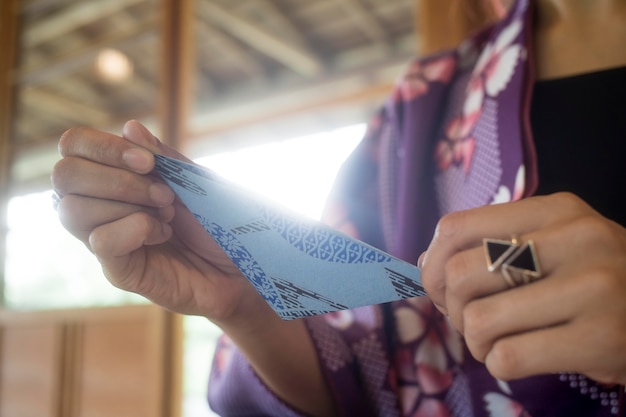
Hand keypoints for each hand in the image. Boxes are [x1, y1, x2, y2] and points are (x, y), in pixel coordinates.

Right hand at [51, 120, 272, 326]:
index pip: (74, 145)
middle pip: (64, 175)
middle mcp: (99, 206)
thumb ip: (163, 156)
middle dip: (117, 177)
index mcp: (112, 177)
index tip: (147, 162)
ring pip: (73, 209)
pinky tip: (163, 233)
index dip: (103, 146)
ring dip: (129, 203)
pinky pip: (101, 242)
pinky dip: (137, 228)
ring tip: (167, 213)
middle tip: (164, 192)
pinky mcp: (118, 270)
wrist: (241, 264)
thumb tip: (130, 127)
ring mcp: (105, 240)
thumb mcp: (194, 179)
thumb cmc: (216, 220)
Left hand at [420, 192, 625, 384]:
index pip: (455, 227)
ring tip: (496, 342)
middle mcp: (577, 239)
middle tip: (471, 320)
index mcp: (557, 209)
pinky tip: (518, 358)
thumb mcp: (555, 243)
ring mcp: (593, 288)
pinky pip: (507, 357)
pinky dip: (498, 364)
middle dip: (452, 308)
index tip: (442, 286)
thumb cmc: (600, 278)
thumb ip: (494, 244)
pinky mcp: (601, 338)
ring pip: (480, 321)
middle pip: (460, 275)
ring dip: (475, 341)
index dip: (433, 262)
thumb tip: (423, 263)